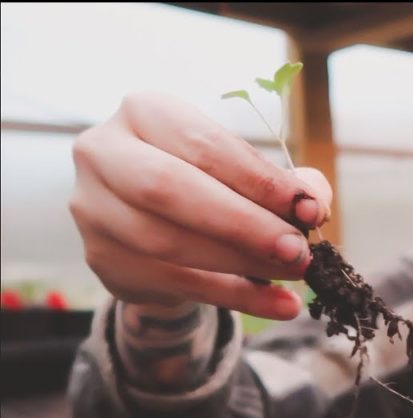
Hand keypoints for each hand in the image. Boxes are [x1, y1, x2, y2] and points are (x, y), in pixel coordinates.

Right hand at [70, 92, 332, 319]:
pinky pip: (176, 283)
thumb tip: (313, 204)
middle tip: (298, 250)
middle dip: (244, 224)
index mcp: (145, 113)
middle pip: (171, 190)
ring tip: (295, 273)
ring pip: (169, 243)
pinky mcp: (103, 258)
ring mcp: (95, 208)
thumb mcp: (245, 170)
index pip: (204, 146)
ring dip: (243, 263)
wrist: (152, 223)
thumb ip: (285, 182)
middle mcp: (106, 153)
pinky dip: (237, 297)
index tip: (309, 209)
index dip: (261, 181)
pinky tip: (280, 304)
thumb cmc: (209, 182)